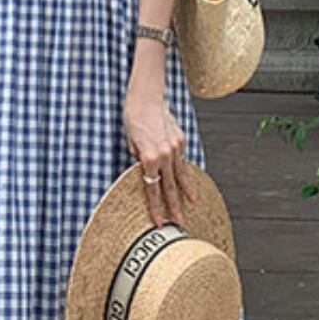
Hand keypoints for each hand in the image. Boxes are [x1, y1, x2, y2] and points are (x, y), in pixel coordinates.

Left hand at [122, 85, 198, 227]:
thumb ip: (137, 158)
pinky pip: (182, 162)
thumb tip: (141, 168)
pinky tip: (189, 185)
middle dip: (173, 207)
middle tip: (178, 223)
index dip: (155, 208)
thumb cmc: (133, 116)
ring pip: (180, 176)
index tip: (158, 221)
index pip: (152, 190)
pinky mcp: (180, 140)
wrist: (147, 96)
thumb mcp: (129, 141)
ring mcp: (174, 148)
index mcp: (149, 158)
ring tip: (189, 206)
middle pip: (169, 187)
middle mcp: (164, 155)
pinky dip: (185, 174)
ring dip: (184, 193)